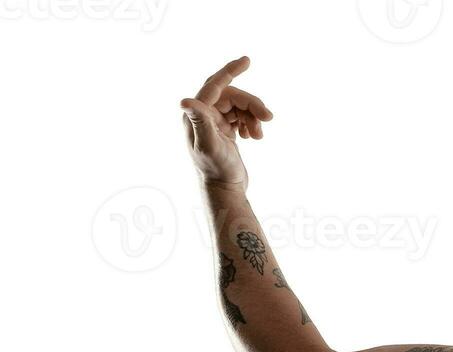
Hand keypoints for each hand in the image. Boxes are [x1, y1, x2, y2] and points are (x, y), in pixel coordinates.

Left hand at [180, 56, 273, 189]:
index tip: (248, 60)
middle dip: (251, 104)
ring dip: (253, 117)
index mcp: (196, 113)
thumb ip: (200, 121)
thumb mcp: (209, 146)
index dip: (230, 71)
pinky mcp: (224, 129)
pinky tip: (254, 137)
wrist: (224, 190)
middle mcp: (202, 114)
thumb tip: (183, 101)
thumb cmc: (217, 170)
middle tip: (269, 117)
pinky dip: (252, 123)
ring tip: (259, 135)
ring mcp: (214, 121)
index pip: (216, 85)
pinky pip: (242, 116)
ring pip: (239, 106)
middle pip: (232, 96)